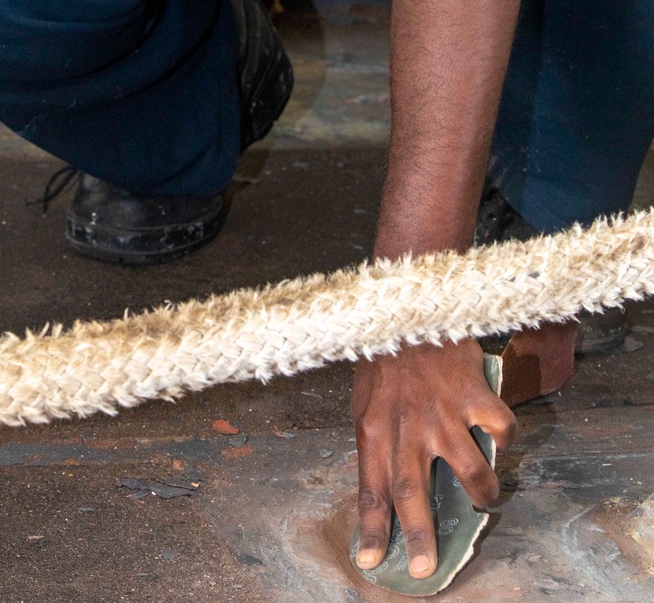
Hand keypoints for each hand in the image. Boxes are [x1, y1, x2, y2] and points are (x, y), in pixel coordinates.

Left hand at [351, 338, 515, 579]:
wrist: (407, 304)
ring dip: (481, 494)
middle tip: (426, 567)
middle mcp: (407, 426)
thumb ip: (378, 439)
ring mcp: (442, 411)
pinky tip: (500, 438)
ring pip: (469, 471)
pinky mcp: (473, 392)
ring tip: (485, 500)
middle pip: (412, 492)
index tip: (372, 562)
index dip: (371, 527)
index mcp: (374, 428)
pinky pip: (500, 429)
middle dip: (420, 535)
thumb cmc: (384, 356)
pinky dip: (505, 440)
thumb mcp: (367, 400)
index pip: (370, 488)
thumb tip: (384, 482)